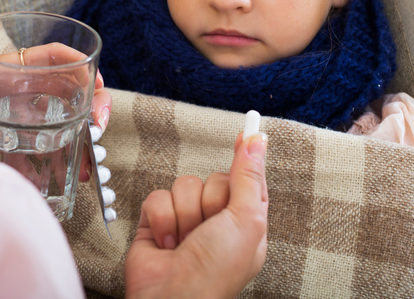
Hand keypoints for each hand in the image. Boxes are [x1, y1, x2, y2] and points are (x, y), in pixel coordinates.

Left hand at [0, 36, 110, 180]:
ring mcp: (20, 107)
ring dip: (85, 129)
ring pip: (65, 111)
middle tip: (99, 126)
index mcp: (6, 67)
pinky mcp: (15, 128)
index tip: (95, 82)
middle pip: (69, 85)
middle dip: (93, 101)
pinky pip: (50, 133)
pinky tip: (76, 167)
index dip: (78, 63)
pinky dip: (68, 147)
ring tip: (91, 157)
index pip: (51, 55)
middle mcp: (20, 86)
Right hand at [124, 132, 267, 298]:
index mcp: (245, 222)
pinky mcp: (158, 221)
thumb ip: (249, 177)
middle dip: (209, 202)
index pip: (248, 179)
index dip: (246, 158)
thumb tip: (256, 140)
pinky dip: (162, 219)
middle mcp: (216, 220)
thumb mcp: (246, 220)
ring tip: (186, 242)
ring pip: (183, 185)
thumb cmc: (216, 270)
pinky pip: (158, 196)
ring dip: (184, 214)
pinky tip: (167, 243)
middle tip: (210, 228)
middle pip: (212, 179)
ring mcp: (186, 220)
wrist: (171, 298)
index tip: (246, 131)